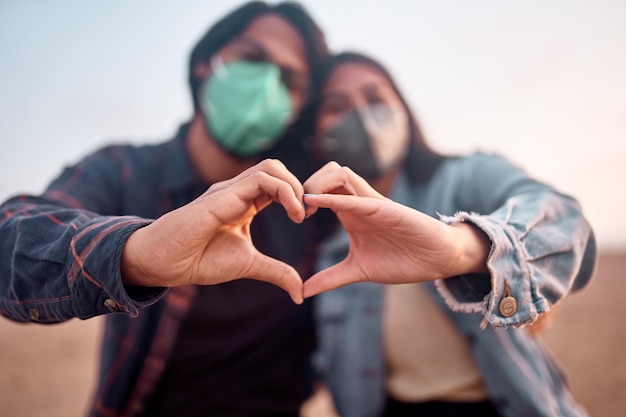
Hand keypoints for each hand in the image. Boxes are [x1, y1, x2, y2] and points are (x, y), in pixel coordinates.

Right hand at [121, 159, 305, 303]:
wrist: (166, 263)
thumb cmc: (199, 260)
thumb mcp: (249, 265)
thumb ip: (276, 272)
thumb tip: (300, 292)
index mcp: (244, 203)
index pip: (277, 184)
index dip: (297, 196)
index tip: (307, 218)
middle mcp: (237, 191)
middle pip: (276, 168)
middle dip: (300, 186)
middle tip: (308, 213)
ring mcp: (230, 190)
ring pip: (271, 167)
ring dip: (294, 186)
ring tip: (300, 213)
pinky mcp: (224, 195)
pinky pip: (261, 179)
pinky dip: (285, 191)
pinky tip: (292, 214)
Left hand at [302, 162, 488, 297]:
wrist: (436, 259)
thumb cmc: (402, 260)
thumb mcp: (358, 270)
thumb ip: (331, 278)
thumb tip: (303, 291)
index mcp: (350, 213)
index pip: (321, 188)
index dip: (301, 196)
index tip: (290, 216)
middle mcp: (358, 202)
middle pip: (327, 172)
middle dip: (305, 183)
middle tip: (294, 207)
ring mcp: (371, 202)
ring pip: (339, 172)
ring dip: (316, 183)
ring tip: (304, 206)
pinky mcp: (384, 208)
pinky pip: (355, 196)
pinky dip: (332, 197)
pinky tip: (313, 202)